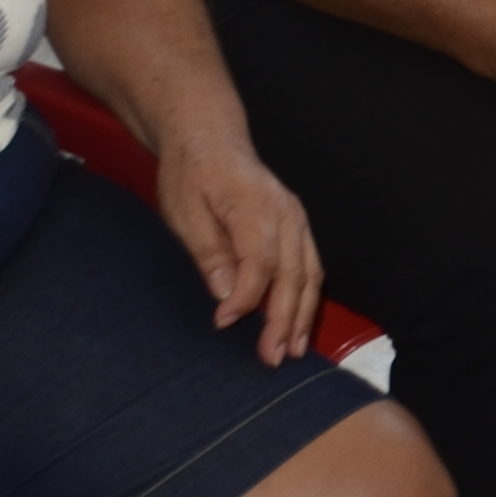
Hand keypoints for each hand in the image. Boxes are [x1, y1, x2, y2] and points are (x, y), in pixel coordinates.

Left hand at [154, 125, 324, 360]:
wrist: (210, 138)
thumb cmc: (191, 174)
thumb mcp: (184, 211)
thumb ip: (208, 252)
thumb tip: (225, 295)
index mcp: (255, 207)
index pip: (259, 263)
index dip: (245, 298)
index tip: (223, 324)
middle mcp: (286, 214)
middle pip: (294, 275)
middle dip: (284, 320)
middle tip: (272, 358)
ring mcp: (297, 219)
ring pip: (311, 274)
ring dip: (304, 315)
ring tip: (295, 351)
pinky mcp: (297, 226)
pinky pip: (312, 266)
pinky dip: (308, 298)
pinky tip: (300, 323)